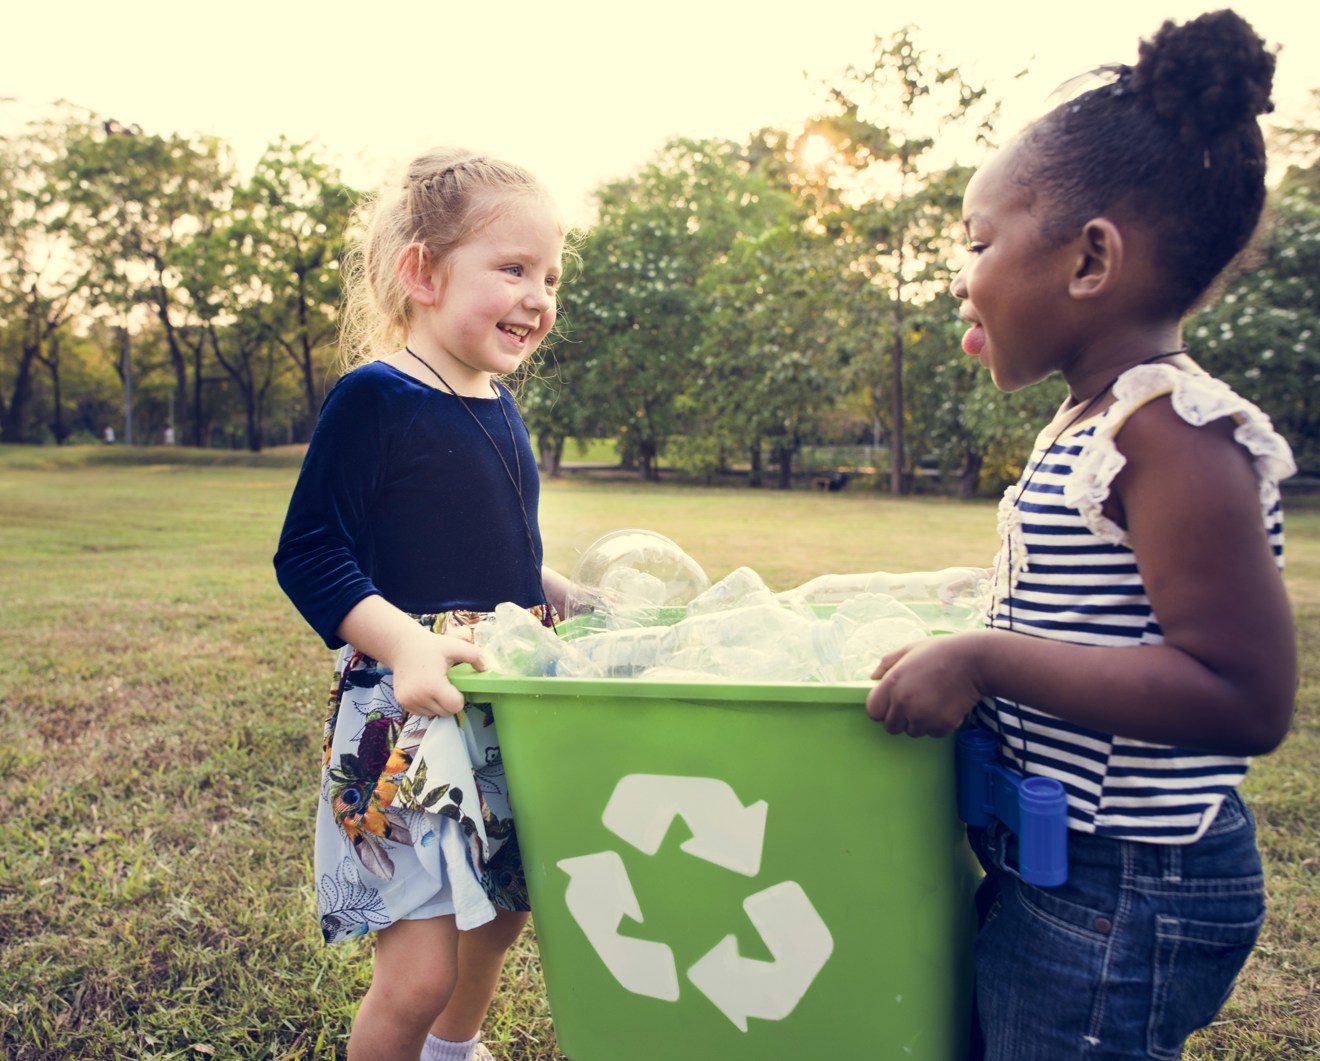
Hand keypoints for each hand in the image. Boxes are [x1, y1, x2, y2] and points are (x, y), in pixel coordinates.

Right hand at [388, 628, 485, 716]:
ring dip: (439, 704)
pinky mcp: (403, 703)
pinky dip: (428, 704)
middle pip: (445, 712)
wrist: (402, 646)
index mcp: (433, 685)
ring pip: (434, 714)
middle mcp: (418, 697)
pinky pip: (423, 712)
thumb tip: (485, 669)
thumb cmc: (430, 646)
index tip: (456, 685)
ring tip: (436, 686)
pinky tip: (426, 690)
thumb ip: (474, 656)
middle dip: (450, 701)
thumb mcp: (454, 646)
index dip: (459, 697)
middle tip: (447, 685)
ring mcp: (408, 702)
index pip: (455, 706)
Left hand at [865, 633, 985, 737]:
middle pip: (891, 727)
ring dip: (919, 722)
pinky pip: (932, 733)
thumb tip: (873, 677)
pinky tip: (945, 705)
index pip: (873, 712)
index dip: (882, 708)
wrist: (975, 661)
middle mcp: (904, 704)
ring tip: (933, 700)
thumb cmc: (941, 652)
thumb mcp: (909, 649)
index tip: (892, 703)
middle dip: (900, 718)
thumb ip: (887, 663)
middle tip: (916, 701)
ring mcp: (923, 717)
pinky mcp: (942, 725)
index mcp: (892, 684)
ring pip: (913, 731)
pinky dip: (938, 724)